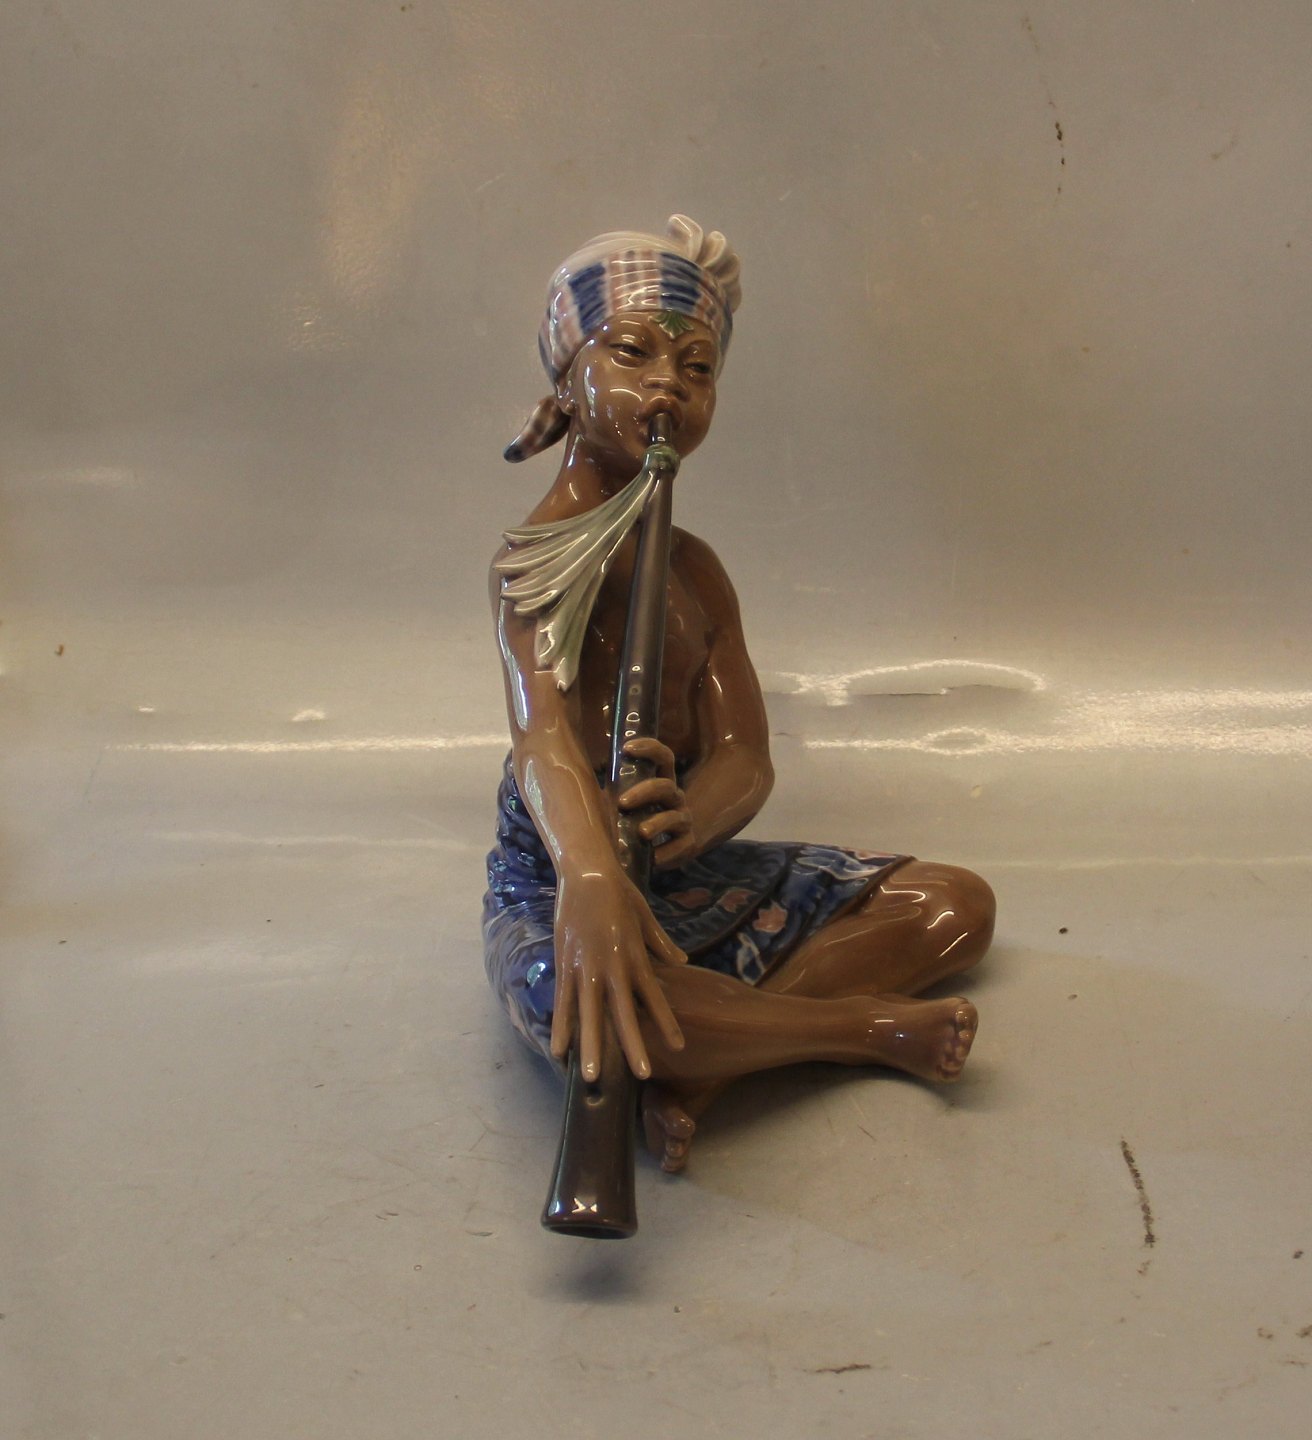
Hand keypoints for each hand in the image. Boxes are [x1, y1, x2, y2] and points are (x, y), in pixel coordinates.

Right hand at [550, 868, 686, 1082]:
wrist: (588, 872)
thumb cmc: (619, 892)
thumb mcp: (645, 916)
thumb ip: (661, 943)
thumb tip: (682, 963)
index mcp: (635, 956)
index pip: (654, 997)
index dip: (665, 1022)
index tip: (677, 1047)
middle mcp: (612, 966)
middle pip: (624, 1013)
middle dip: (631, 1045)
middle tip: (641, 1075)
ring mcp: (586, 966)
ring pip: (590, 1013)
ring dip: (591, 1044)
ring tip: (590, 1075)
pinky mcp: (564, 962)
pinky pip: (563, 1000)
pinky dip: (561, 1025)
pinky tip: (558, 1050)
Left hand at [618, 737, 697, 869]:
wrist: (644, 853)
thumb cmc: (625, 820)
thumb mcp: (615, 800)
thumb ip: (606, 785)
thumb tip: (570, 767)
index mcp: (658, 780)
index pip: (663, 756)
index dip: (649, 747)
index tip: (626, 748)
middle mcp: (674, 797)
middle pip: (665, 786)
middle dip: (644, 792)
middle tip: (621, 802)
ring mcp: (682, 820)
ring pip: (675, 817)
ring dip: (658, 823)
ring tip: (641, 832)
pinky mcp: (687, 843)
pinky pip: (683, 845)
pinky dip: (669, 852)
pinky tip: (655, 858)